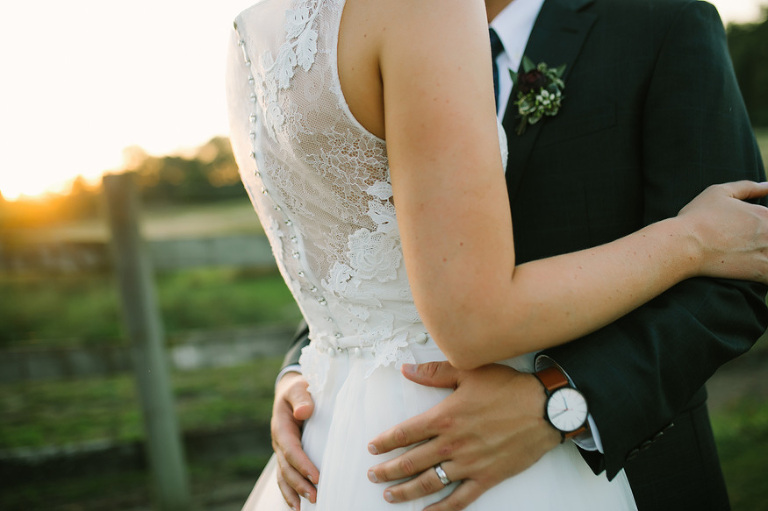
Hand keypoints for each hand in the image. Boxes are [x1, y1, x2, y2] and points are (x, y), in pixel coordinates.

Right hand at [271, 372, 318, 509]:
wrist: (290, 390)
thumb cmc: (297, 389)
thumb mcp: (298, 387)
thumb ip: (301, 398)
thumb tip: (304, 412)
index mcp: (281, 426)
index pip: (291, 449)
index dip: (302, 464)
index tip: (316, 476)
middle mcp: (279, 441)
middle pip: (286, 467)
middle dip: (299, 484)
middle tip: (315, 496)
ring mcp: (281, 450)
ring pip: (284, 475)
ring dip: (294, 491)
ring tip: (304, 506)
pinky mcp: (287, 454)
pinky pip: (286, 475)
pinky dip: (289, 491)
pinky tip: (297, 504)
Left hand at [367, 362, 560, 509]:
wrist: (545, 409)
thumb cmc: (507, 388)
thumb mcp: (468, 372)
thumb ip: (434, 373)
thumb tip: (407, 370)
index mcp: (444, 417)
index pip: (405, 433)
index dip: (385, 442)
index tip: (372, 448)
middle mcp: (452, 443)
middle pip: (410, 462)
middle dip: (387, 470)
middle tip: (373, 476)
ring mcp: (468, 463)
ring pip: (428, 483)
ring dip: (405, 491)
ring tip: (389, 495)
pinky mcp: (486, 477)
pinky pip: (459, 499)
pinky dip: (441, 510)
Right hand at [678, 180, 767, 282]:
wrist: (684, 245)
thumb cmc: (698, 217)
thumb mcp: (720, 192)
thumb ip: (749, 188)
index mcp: (765, 214)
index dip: (763, 229)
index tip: (750, 234)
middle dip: (764, 242)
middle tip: (744, 245)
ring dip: (764, 256)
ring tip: (749, 256)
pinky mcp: (761, 272)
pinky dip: (765, 275)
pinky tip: (754, 271)